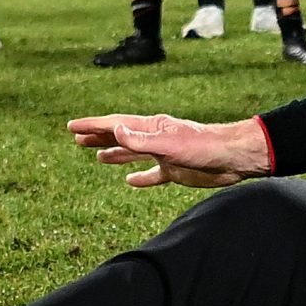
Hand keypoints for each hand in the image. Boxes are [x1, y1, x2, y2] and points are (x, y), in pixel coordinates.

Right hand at [67, 113, 272, 188]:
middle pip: (121, 136)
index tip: (72, 126)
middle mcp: (155, 138)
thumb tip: (114, 129)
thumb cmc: (203, 147)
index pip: (115, 125)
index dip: (92, 126)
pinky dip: (140, 178)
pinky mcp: (176, 170)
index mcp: (151, 128)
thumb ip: (140, 140)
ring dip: (115, 154)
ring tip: (98, 156)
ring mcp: (165, 154)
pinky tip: (130, 181)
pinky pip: (152, 174)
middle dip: (99, 137)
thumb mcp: (168, 143)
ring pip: (133, 153)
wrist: (232, 158)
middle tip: (77, 138)